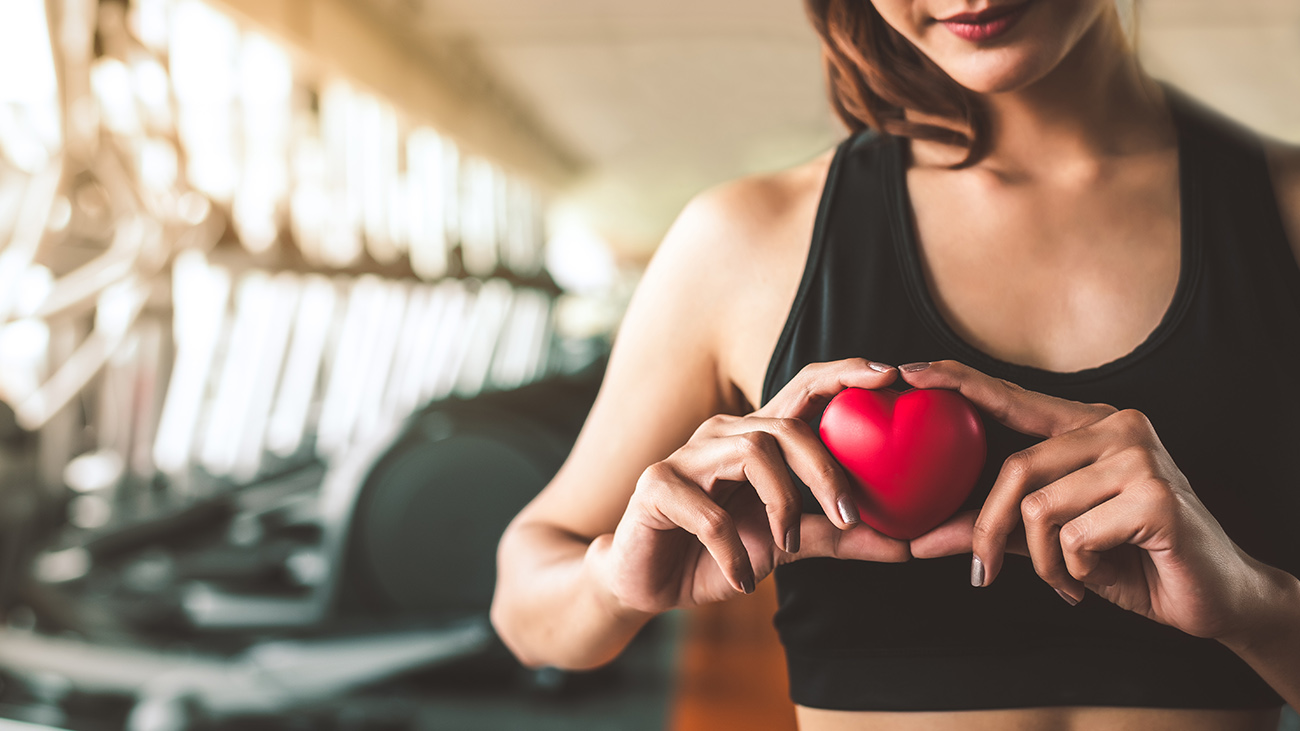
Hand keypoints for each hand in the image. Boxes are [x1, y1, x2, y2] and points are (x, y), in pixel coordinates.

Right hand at [595, 359, 911, 614]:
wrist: (648, 585)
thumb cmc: (716, 556)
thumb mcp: (785, 548)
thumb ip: (837, 538)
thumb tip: (907, 545)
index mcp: (755, 440)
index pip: (803, 391)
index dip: (844, 374)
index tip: (891, 376)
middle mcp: (722, 436)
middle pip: (784, 425)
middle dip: (826, 468)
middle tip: (851, 516)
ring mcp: (686, 456)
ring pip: (752, 452)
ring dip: (782, 505)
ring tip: (785, 550)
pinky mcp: (656, 487)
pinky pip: (709, 513)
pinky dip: (734, 552)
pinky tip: (742, 579)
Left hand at [903, 360, 1278, 642]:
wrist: (1214, 598)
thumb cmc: (1131, 561)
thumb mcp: (1053, 542)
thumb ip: (994, 529)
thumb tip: (918, 539)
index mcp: (1091, 426)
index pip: (1015, 398)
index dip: (961, 382)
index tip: (910, 371)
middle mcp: (1117, 427)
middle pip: (1016, 468)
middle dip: (986, 530)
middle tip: (981, 574)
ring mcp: (1140, 456)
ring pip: (1040, 508)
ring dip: (1043, 562)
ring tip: (1069, 581)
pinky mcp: (1156, 495)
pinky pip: (1075, 537)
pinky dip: (1075, 572)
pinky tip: (1102, 578)